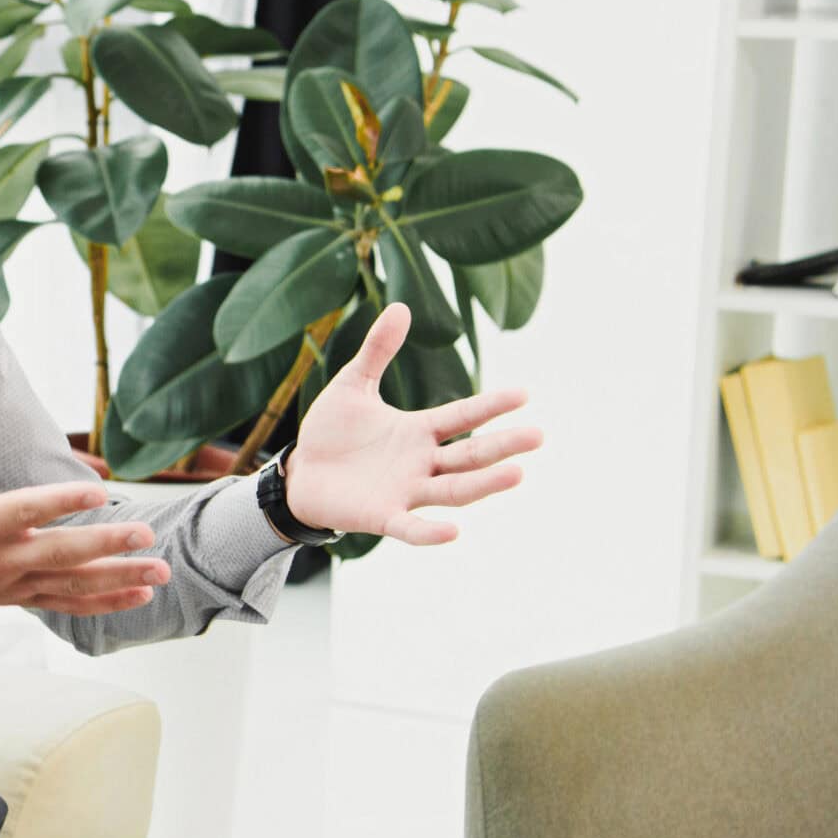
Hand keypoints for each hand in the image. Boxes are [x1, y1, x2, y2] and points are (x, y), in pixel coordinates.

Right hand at [0, 385, 170, 623]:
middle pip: (61, 553)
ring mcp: (15, 581)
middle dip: (106, 545)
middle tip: (147, 533)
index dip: (60, 502)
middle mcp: (1, 557)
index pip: (25, 511)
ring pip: (73, 583)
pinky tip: (141, 595)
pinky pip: (69, 602)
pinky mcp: (23, 595)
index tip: (98, 493)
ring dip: (120, 578)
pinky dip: (106, 602)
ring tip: (162, 572)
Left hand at [287, 302, 543, 544]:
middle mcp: (421, 463)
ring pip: (454, 490)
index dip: (491, 405)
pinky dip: (430, 532)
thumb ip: (377, 350)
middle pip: (470, 455)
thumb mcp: (352, 385)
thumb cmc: (330, 432)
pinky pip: (411, 527)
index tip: (524, 393)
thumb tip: (401, 306)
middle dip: (503, 446)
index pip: (463, 416)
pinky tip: (454, 531)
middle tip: (538, 436)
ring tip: (518, 473)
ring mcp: (405, 491)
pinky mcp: (382, 516)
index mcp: (419, 431)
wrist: (299, 473)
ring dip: (484, 484)